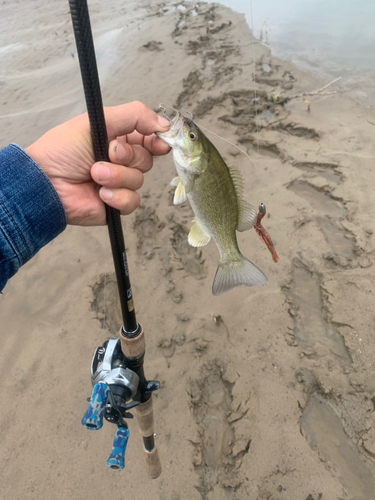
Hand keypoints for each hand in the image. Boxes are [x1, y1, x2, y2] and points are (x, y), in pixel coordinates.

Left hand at [25, 101, 169, 225]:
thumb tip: (164, 124)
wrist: (45, 182)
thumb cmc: (62, 150)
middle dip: (128, 158)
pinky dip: (117, 196)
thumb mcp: (98, 121)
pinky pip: (132, 201)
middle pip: (146, 160)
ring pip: (139, 181)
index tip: (160, 142)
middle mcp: (120, 162)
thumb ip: (134, 116)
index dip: (156, 140)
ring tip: (94, 174)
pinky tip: (100, 193)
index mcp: (117, 139)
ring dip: (117, 176)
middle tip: (108, 154)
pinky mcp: (116, 205)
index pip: (148, 139)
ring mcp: (118, 184)